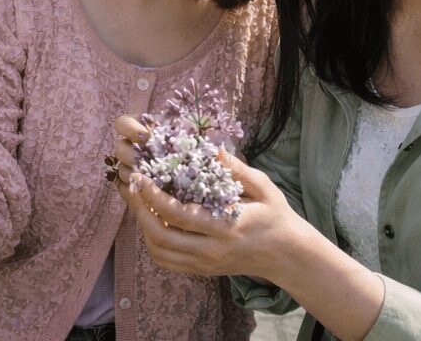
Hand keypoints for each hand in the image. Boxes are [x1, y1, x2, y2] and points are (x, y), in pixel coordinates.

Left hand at [112, 115, 298, 281]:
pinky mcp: (203, 271)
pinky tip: (150, 223)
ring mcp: (206, 264)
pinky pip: (168, 262)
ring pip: (160, 252)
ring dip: (142, 227)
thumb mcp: (265, 188)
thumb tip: (214, 149)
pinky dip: (152, 244)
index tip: (141, 177)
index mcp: (226, 227)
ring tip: (137, 202)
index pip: (178, 214)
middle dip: (140, 210)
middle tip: (131, 187)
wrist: (289, 256)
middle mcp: (212, 250)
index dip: (153, 196)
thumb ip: (238, 169)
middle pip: (162, 236)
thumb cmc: (276, 217)